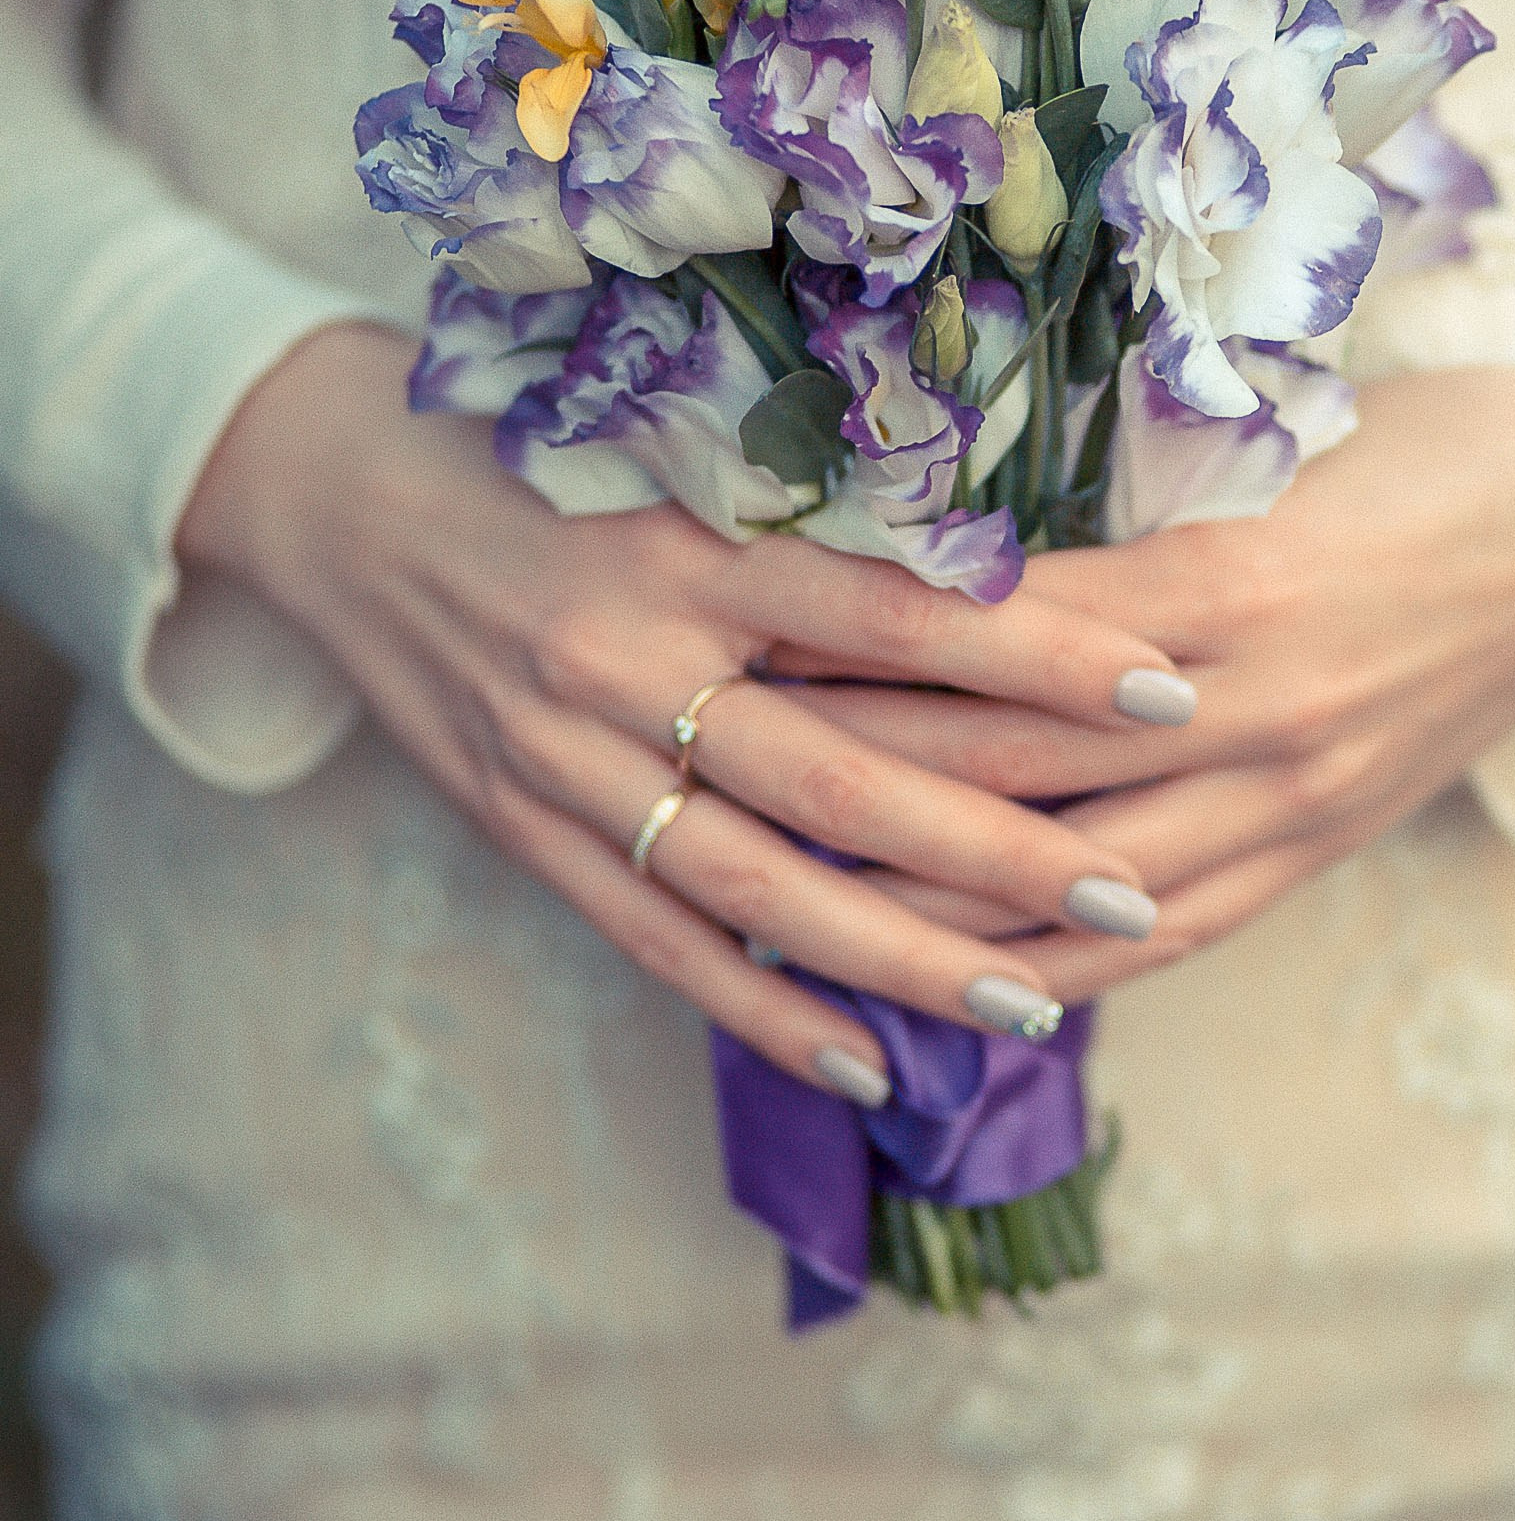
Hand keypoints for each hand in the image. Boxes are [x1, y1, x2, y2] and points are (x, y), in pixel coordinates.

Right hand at [178, 323, 1198, 1094]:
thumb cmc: (550, 456)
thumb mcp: (683, 456)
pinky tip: (868, 1064)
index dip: (1037, 653)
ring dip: (903, 958)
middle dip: (1000, 848)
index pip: (894, 611)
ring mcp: (567, 757)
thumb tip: (1027, 569)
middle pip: (843, 777)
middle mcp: (630, 655)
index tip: (1170, 687)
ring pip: (760, 886)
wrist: (338, 495)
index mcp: (694, 540)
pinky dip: (762, 1010)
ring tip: (1031, 1006)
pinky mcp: (523, 830)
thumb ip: (825, 523)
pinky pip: (657, 940)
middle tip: (1133, 896)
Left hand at [776, 367, 1514, 996]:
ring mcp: (1294, 797)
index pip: (998, 636)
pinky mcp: (1318, 849)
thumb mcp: (1273, 442)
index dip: (860, 640)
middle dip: (850, 773)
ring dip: (922, 898)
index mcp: (1229, 580)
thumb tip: (933, 534)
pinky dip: (1053, 972)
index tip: (738, 626)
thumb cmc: (1423, 447)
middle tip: (708, 766)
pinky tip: (951, 985)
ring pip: (1072, 880)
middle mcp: (1257, 709)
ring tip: (785, 893)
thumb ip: (1118, 511)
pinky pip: (1167, 937)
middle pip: (1010, 770)